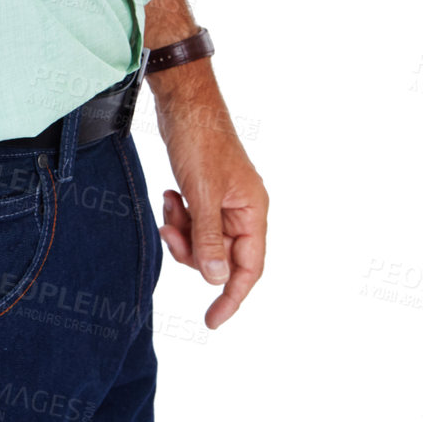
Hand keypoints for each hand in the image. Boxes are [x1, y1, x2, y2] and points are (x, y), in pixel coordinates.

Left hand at [154, 84, 268, 329]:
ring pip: (204, 239)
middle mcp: (243, 208)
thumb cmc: (199, 140)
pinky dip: (179, 215)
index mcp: (253, 210)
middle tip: (171, 235)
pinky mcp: (205, 190)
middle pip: (222, 255)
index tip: (211, 321)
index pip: (250, 268)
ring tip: (170, 206)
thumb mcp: (201, 194)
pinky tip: (169, 195)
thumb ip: (208, 239)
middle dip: (193, 252)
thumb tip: (215, 279)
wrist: (183, 100)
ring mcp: (224, 199)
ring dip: (183, 232)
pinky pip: (194, 219)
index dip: (232, 297)